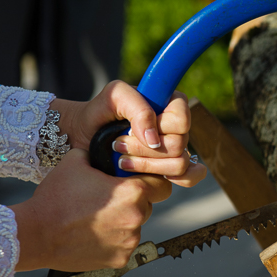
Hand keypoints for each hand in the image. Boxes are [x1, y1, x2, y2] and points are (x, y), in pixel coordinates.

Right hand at [12, 149, 172, 270]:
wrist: (35, 234)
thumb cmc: (55, 199)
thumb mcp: (76, 162)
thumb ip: (99, 155)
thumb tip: (106, 151)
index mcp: (132, 193)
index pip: (162, 185)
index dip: (152, 181)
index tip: (141, 182)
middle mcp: (136, 218)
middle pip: (148, 207)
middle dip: (134, 202)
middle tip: (108, 200)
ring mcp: (129, 241)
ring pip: (135, 227)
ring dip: (122, 222)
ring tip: (96, 218)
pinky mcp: (119, 259)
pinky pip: (123, 246)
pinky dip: (112, 240)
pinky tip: (92, 234)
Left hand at [57, 80, 206, 187]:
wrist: (85, 137)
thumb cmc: (100, 113)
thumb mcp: (114, 97)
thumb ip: (138, 107)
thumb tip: (154, 139)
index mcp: (170, 104)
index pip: (182, 118)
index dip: (161, 126)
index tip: (132, 128)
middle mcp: (176, 127)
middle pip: (179, 144)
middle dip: (143, 149)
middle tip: (119, 144)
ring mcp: (175, 149)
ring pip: (179, 164)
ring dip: (146, 164)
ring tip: (122, 160)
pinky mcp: (170, 169)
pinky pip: (191, 176)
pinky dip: (178, 179)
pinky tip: (152, 176)